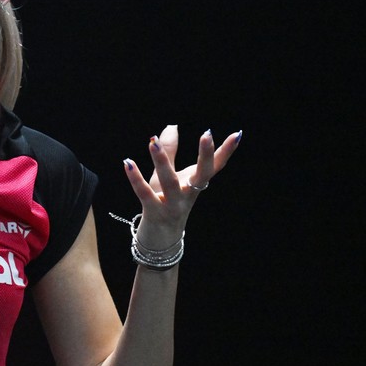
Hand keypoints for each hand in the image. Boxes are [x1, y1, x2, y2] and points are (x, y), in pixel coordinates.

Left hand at [125, 125, 241, 247]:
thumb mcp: (168, 175)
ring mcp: (173, 205)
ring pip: (169, 182)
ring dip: (161, 161)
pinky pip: (144, 193)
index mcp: (196, 184)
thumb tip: (172, 125)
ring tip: (152, 141)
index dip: (227, 151)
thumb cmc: (165, 201)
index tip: (238, 134)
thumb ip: (171, 151)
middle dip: (206, 155)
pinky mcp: (154, 212)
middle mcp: (189, 194)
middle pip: (202, 174)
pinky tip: (127, 162)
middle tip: (208, 134)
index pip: (216, 166)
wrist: (160, 239)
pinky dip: (135, 178)